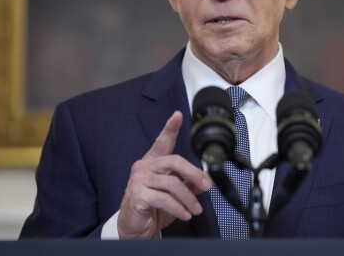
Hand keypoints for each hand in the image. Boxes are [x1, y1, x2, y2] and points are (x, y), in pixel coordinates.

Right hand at [117, 111, 212, 237]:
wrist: (135, 228)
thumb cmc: (153, 208)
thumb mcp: (175, 194)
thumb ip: (189, 184)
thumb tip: (207, 179)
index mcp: (153, 162)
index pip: (162, 141)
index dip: (170, 128)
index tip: (178, 115)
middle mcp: (144, 167)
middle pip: (175, 161)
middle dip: (194, 174)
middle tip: (206, 186)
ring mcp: (139, 180)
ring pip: (172, 183)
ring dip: (188, 198)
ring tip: (195, 210)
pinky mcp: (137, 195)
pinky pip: (164, 199)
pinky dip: (178, 208)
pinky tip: (184, 214)